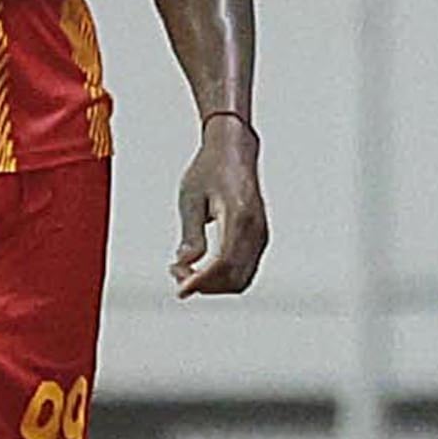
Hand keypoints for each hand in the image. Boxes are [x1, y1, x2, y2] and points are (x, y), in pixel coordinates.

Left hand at [173, 121, 267, 296]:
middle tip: (177, 273)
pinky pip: (244, 269)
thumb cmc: (210, 168)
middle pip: (234, 277)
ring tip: (186, 270)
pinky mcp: (259, 237)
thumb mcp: (191, 198)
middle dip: (204, 285)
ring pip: (241, 278)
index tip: (180, 288)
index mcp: (238, 216)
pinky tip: (201, 268)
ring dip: (213, 284)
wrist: (234, 150)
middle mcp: (255, 228)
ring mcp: (260, 234)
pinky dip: (223, 277)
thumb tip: (185, 262)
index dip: (201, 281)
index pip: (222, 262)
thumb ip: (190, 234)